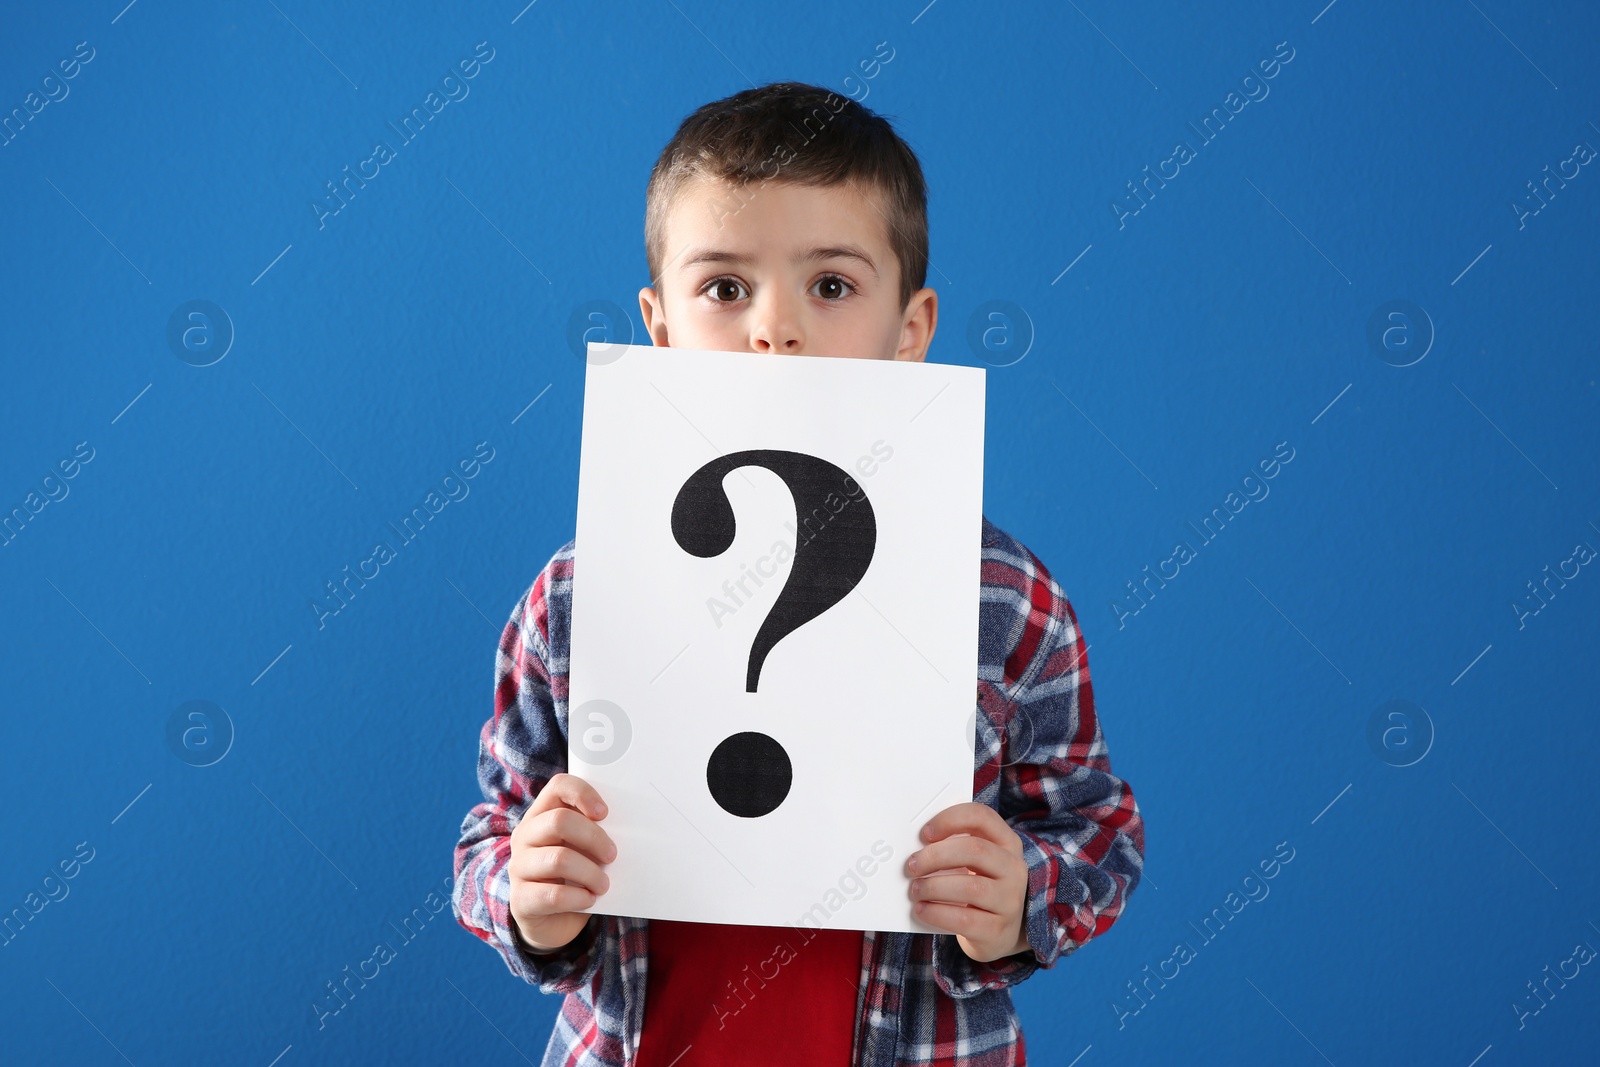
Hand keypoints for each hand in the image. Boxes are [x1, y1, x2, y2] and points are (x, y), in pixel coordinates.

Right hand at [508, 773, 615, 952]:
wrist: (555, 921)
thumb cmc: (574, 876)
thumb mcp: (584, 850)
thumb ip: (595, 834)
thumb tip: (628, 830)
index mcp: (541, 816)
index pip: (558, 786)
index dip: (583, 794)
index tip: (605, 813)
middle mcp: (525, 836)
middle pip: (559, 821)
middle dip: (594, 838)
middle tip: (612, 855)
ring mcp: (519, 868)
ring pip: (559, 859)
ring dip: (591, 873)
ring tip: (603, 885)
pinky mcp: (521, 899)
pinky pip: (553, 895)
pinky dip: (579, 898)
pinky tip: (588, 900)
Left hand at [906, 802, 1029, 963]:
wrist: (998, 932)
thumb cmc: (978, 887)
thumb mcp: (974, 863)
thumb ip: (954, 847)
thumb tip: (915, 845)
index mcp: (1007, 843)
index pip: (982, 817)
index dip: (950, 819)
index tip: (924, 833)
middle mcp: (1014, 869)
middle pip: (975, 850)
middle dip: (936, 855)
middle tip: (912, 865)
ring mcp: (1010, 901)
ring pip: (971, 887)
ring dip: (934, 886)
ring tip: (915, 889)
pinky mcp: (997, 930)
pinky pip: (964, 919)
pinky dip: (936, 913)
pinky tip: (922, 909)